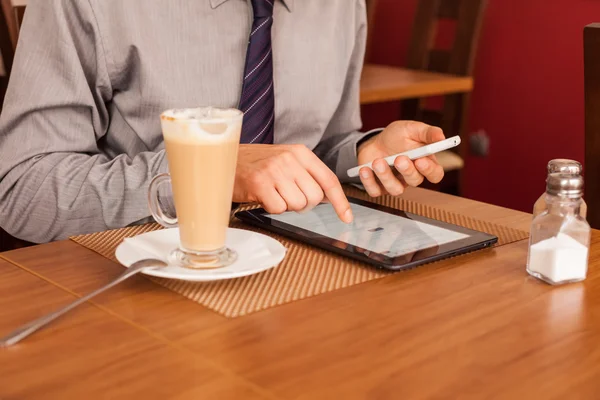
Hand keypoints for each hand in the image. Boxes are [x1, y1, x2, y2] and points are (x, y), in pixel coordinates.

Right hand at [234, 144, 353, 222]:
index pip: (328, 179)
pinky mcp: (260, 183)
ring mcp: (274, 170)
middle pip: (314, 197)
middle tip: (286, 195)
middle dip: (303, 203)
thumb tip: (327, 197)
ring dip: (285, 205)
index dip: (340, 201)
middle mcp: (289, 159)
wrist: (223, 159)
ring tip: (272, 192)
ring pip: (298, 205)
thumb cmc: (255, 164)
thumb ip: (306, 174)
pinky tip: (262, 196)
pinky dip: (271, 207)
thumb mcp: (285, 160)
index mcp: (300, 152)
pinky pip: (279, 208)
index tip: (346, 217)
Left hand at [356, 121, 445, 196]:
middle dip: (407, 170)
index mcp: (424, 162)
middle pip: (415, 181)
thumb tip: (441, 136)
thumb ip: (427, 133)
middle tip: (399, 158)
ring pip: (395, 189)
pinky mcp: (379, 187)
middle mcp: (411, 176)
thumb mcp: (411, 129)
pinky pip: (375, 191)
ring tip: (378, 161)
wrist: (374, 142)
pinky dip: (369, 181)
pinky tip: (365, 169)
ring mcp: (395, 183)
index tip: (421, 160)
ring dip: (386, 175)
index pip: (435, 174)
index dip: (430, 170)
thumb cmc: (396, 137)